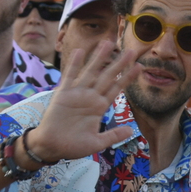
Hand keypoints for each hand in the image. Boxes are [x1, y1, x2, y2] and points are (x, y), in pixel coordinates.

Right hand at [26, 40, 139, 162]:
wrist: (51, 147)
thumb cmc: (72, 146)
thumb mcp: (97, 143)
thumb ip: (113, 136)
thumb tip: (131, 131)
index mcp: (99, 107)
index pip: (116, 88)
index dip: (127, 77)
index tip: (139, 67)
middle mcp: (90, 97)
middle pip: (107, 76)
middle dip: (119, 64)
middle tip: (131, 50)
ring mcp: (77, 94)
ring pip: (91, 72)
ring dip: (99, 58)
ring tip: (108, 44)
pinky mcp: (63, 94)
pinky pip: (70, 76)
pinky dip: (75, 64)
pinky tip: (81, 51)